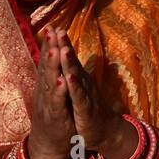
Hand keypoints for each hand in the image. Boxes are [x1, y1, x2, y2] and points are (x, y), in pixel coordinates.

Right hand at [27, 27, 77, 158]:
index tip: (51, 26)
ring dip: (51, 67)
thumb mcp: (52, 95)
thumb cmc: (53, 117)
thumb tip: (52, 57)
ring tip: (54, 51)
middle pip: (46, 67)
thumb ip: (52, 77)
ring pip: (50, 83)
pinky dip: (59, 92)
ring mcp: (49, 104)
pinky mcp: (56, 117)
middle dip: (49, 48)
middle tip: (51, 31)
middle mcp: (45, 92)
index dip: (49, 44)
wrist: (48, 145)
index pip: (47, 62)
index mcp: (46, 86)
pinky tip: (61, 81)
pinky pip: (57, 103)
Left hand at [53, 27, 121, 154]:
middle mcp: (83, 83)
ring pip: (75, 76)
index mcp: (79, 78)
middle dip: (64, 45)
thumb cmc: (89, 110)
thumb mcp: (79, 89)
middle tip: (58, 30)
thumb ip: (75, 73)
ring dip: (69, 63)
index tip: (53, 27)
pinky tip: (68, 77)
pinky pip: (78, 96)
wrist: (105, 131)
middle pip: (72, 61)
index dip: (61, 42)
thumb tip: (69, 57)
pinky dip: (73, 86)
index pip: (69, 57)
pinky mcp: (86, 109)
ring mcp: (85, 95)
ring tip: (63, 49)